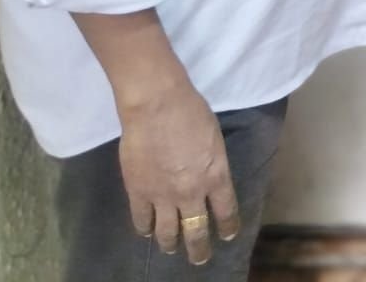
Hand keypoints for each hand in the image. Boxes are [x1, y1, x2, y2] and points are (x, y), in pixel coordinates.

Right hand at [117, 83, 238, 264]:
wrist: (157, 106)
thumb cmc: (192, 112)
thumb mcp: (215, 140)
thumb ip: (212, 165)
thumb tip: (209, 177)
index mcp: (216, 177)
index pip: (226, 211)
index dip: (227, 226)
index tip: (226, 235)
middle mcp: (192, 193)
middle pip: (197, 231)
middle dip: (199, 248)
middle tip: (200, 259)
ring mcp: (163, 196)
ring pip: (168, 233)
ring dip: (171, 244)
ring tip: (173, 248)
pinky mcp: (138, 193)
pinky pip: (141, 220)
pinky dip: (144, 229)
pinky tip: (147, 232)